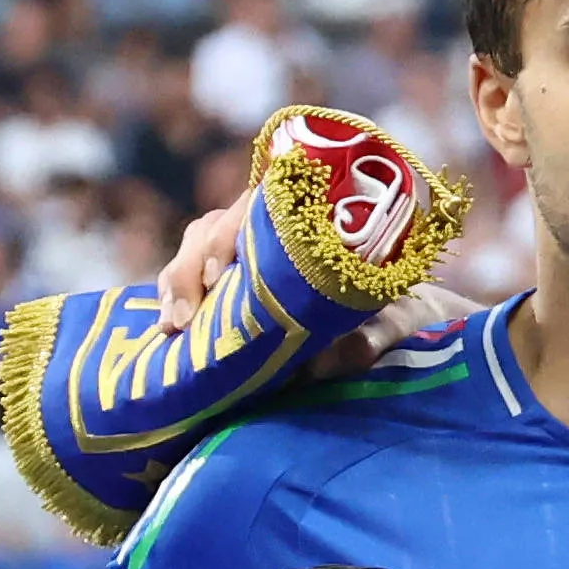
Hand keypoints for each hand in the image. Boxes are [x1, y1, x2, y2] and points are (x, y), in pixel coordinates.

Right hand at [143, 180, 477, 359]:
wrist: (398, 319)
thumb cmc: (401, 310)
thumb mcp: (395, 323)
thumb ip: (370, 337)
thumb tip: (327, 363)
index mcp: (312, 215)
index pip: (257, 205)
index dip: (230, 236)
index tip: (221, 277)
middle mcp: (271, 224)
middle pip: (213, 227)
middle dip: (191, 268)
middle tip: (184, 320)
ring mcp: (246, 249)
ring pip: (196, 247)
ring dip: (177, 284)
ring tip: (172, 328)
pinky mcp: (230, 281)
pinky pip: (192, 278)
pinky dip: (175, 297)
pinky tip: (168, 330)